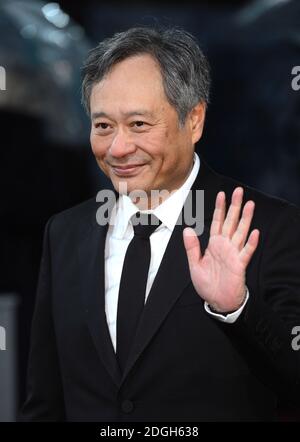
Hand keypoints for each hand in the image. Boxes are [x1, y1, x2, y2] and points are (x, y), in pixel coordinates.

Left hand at [183, 187, 258, 312]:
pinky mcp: (240, 265)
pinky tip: (255, 233)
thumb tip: (188, 229)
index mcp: (214, 244)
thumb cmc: (207, 284)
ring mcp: (234, 254)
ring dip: (246, 219)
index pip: (217, 222)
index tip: (221, 194)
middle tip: (239, 191)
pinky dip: (251, 243)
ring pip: (241, 232)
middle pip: (231, 222)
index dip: (219, 208)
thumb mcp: (194, 265)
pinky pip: (246, 252)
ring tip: (250, 205)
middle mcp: (225, 246)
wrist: (217, 301)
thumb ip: (191, 247)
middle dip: (235, 206)